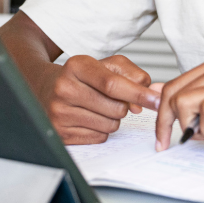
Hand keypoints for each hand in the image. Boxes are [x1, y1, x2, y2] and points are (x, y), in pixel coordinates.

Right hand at [42, 55, 160, 144]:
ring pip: (110, 125)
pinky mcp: (60, 132)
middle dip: (123, 106)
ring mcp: (59, 112)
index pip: (112, 84)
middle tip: (110, 98)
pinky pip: (98, 138)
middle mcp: (64, 88)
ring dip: (112, 119)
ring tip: (97, 107)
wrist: (46, 88)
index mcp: (76, 65)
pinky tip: (89, 118)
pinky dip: (101, 130)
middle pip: (115, 108)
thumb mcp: (106, 65)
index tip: (157, 101)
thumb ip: (132, 75)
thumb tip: (146, 100)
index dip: (138, 94)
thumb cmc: (82, 77)